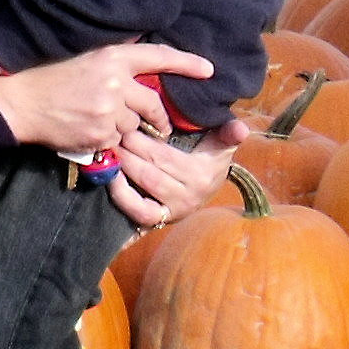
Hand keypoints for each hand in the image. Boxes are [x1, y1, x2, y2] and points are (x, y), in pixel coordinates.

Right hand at [0, 41, 211, 153]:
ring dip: (124, 129)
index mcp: (112, 56)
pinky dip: (107, 141)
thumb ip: (114, 61)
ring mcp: (108, 110)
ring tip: (100, 122)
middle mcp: (115, 82)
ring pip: (134, 127)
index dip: (187, 63)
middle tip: (159, 124)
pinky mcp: (99, 135)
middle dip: (158, 117)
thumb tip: (142, 60)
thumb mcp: (84, 57)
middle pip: (153, 104)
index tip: (209, 70)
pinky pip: (116, 142)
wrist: (19, 102)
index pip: (159, 57)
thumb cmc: (48, 75)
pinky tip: (88, 131)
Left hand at [107, 121, 239, 228]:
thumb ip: (228, 134)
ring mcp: (173, 213)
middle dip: (127, 154)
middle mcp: (187, 198)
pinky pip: (139, 216)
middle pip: (150, 174)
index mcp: (201, 175)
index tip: (125, 125)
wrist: (208, 188)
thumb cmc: (209, 158)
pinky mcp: (160, 223)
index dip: (142, 142)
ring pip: (142, 197)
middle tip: (110, 136)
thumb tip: (241, 128)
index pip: (164, 157)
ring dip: (120, 176)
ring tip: (108, 157)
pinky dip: (123, 199)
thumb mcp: (220, 144)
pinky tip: (110, 181)